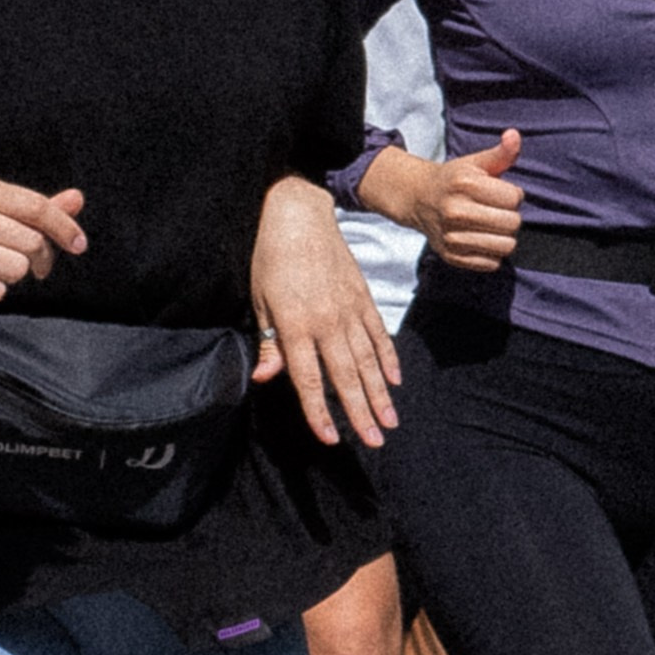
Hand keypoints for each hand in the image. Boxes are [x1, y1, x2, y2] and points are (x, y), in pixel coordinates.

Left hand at [251, 174, 399, 448]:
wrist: (299, 213)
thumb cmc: (271, 258)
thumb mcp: (260, 299)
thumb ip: (268, 342)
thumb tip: (266, 378)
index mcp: (296, 325)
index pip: (309, 379)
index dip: (319, 412)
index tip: (331, 439)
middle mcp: (327, 322)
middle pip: (346, 376)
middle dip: (361, 412)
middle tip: (376, 441)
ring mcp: (349, 309)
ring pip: (368, 360)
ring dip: (380, 393)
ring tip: (391, 421)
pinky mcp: (363, 297)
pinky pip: (378, 334)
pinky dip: (388, 358)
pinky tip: (395, 380)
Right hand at [395, 127, 525, 271]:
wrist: (418, 198)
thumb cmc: (454, 179)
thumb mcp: (475, 163)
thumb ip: (501, 153)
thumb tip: (514, 136)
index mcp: (464, 184)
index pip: (514, 198)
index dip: (513, 195)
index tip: (499, 193)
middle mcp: (456, 211)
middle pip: (512, 224)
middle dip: (510, 217)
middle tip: (496, 211)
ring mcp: (452, 236)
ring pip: (505, 246)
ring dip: (504, 237)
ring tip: (491, 226)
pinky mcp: (451, 256)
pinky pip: (491, 263)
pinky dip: (492, 253)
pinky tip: (481, 239)